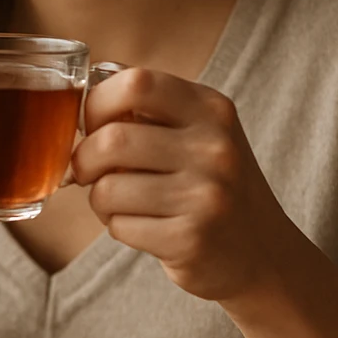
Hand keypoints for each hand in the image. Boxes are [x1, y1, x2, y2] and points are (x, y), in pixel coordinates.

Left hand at [72, 67, 300, 304]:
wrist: (263, 253)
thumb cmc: (209, 184)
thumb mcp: (197, 133)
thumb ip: (146, 111)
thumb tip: (74, 103)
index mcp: (211, 109)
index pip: (136, 83)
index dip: (97, 103)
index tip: (91, 125)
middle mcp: (214, 148)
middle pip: (111, 140)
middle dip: (84, 159)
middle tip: (88, 172)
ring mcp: (207, 195)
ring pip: (107, 189)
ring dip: (99, 199)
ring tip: (120, 203)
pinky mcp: (192, 239)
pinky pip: (120, 226)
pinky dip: (118, 227)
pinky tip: (145, 228)